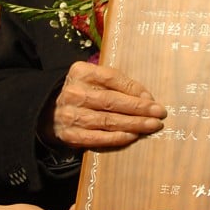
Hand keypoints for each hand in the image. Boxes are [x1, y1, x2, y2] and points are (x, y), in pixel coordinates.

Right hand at [45, 61, 165, 148]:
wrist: (50, 112)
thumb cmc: (83, 93)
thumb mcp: (94, 79)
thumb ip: (116, 83)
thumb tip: (146, 97)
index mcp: (81, 72)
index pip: (112, 78)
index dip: (134, 89)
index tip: (151, 98)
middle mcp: (74, 92)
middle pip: (112, 101)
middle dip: (139, 108)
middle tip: (159, 113)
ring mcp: (70, 115)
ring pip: (107, 120)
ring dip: (133, 124)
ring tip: (151, 126)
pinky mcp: (70, 135)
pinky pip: (98, 138)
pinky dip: (117, 137)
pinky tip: (133, 136)